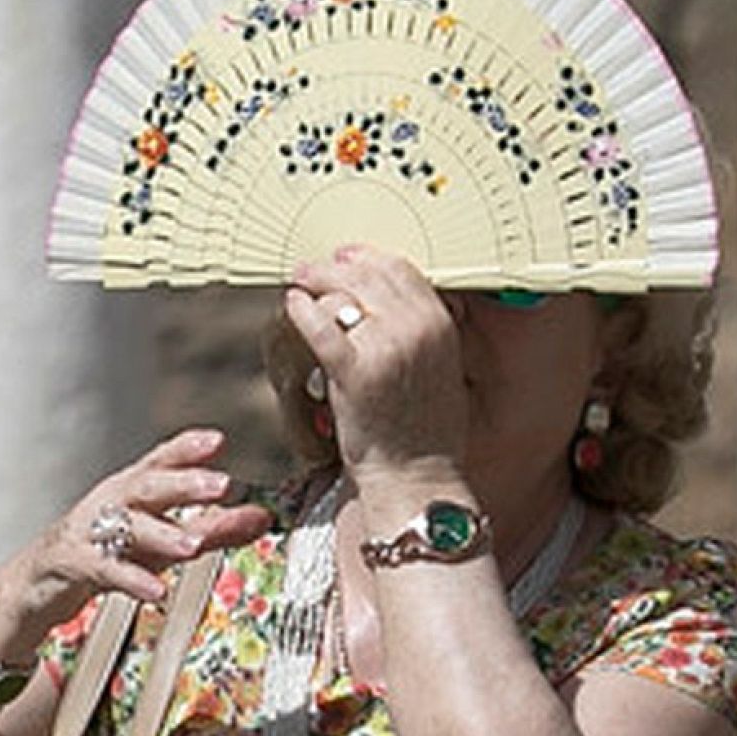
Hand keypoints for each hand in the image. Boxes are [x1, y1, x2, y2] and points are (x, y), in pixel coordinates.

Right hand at [0, 429, 273, 645]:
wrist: (36, 587)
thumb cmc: (107, 553)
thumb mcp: (162, 542)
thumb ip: (213, 529)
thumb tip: (263, 516)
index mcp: (131, 489)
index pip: (160, 460)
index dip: (186, 448)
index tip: (218, 440)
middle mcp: (109, 502)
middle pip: (146, 484)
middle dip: (184, 482)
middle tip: (222, 484)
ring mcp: (86, 530)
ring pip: (125, 526)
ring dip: (162, 533)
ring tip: (194, 544)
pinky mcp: (70, 564)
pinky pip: (103, 569)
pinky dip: (131, 579)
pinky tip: (156, 591)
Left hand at [285, 246, 467, 485]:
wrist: (415, 477)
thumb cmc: (426, 430)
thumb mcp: (444, 368)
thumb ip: (423, 331)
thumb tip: (386, 302)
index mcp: (441, 325)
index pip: (401, 269)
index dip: (368, 258)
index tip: (348, 258)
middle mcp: (417, 329)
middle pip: (368, 274)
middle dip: (335, 267)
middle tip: (313, 269)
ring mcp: (385, 347)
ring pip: (342, 294)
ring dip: (317, 286)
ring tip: (301, 287)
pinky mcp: (353, 370)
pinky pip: (320, 323)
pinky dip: (302, 310)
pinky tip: (293, 306)